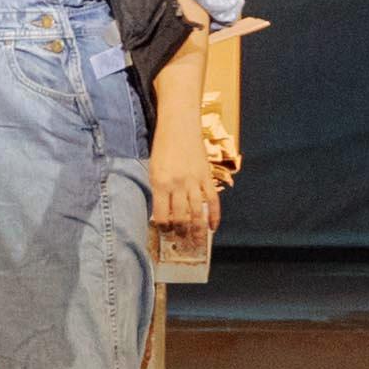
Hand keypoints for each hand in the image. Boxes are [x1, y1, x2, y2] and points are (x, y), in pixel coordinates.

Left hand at [145, 134, 223, 250]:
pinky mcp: (207, 176)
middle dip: (181, 234)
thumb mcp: (154, 169)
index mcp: (160, 183)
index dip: (164, 228)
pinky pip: (213, 200)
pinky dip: (214, 216)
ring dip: (197, 231)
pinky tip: (213, 228)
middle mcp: (178, 184)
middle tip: (181, 244)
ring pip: (197, 213)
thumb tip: (163, 213)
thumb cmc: (163, 146)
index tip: (165, 234)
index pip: (162, 215)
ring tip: (196, 244)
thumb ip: (158, 190)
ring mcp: (194, 180)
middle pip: (181, 217)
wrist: (179, 124)